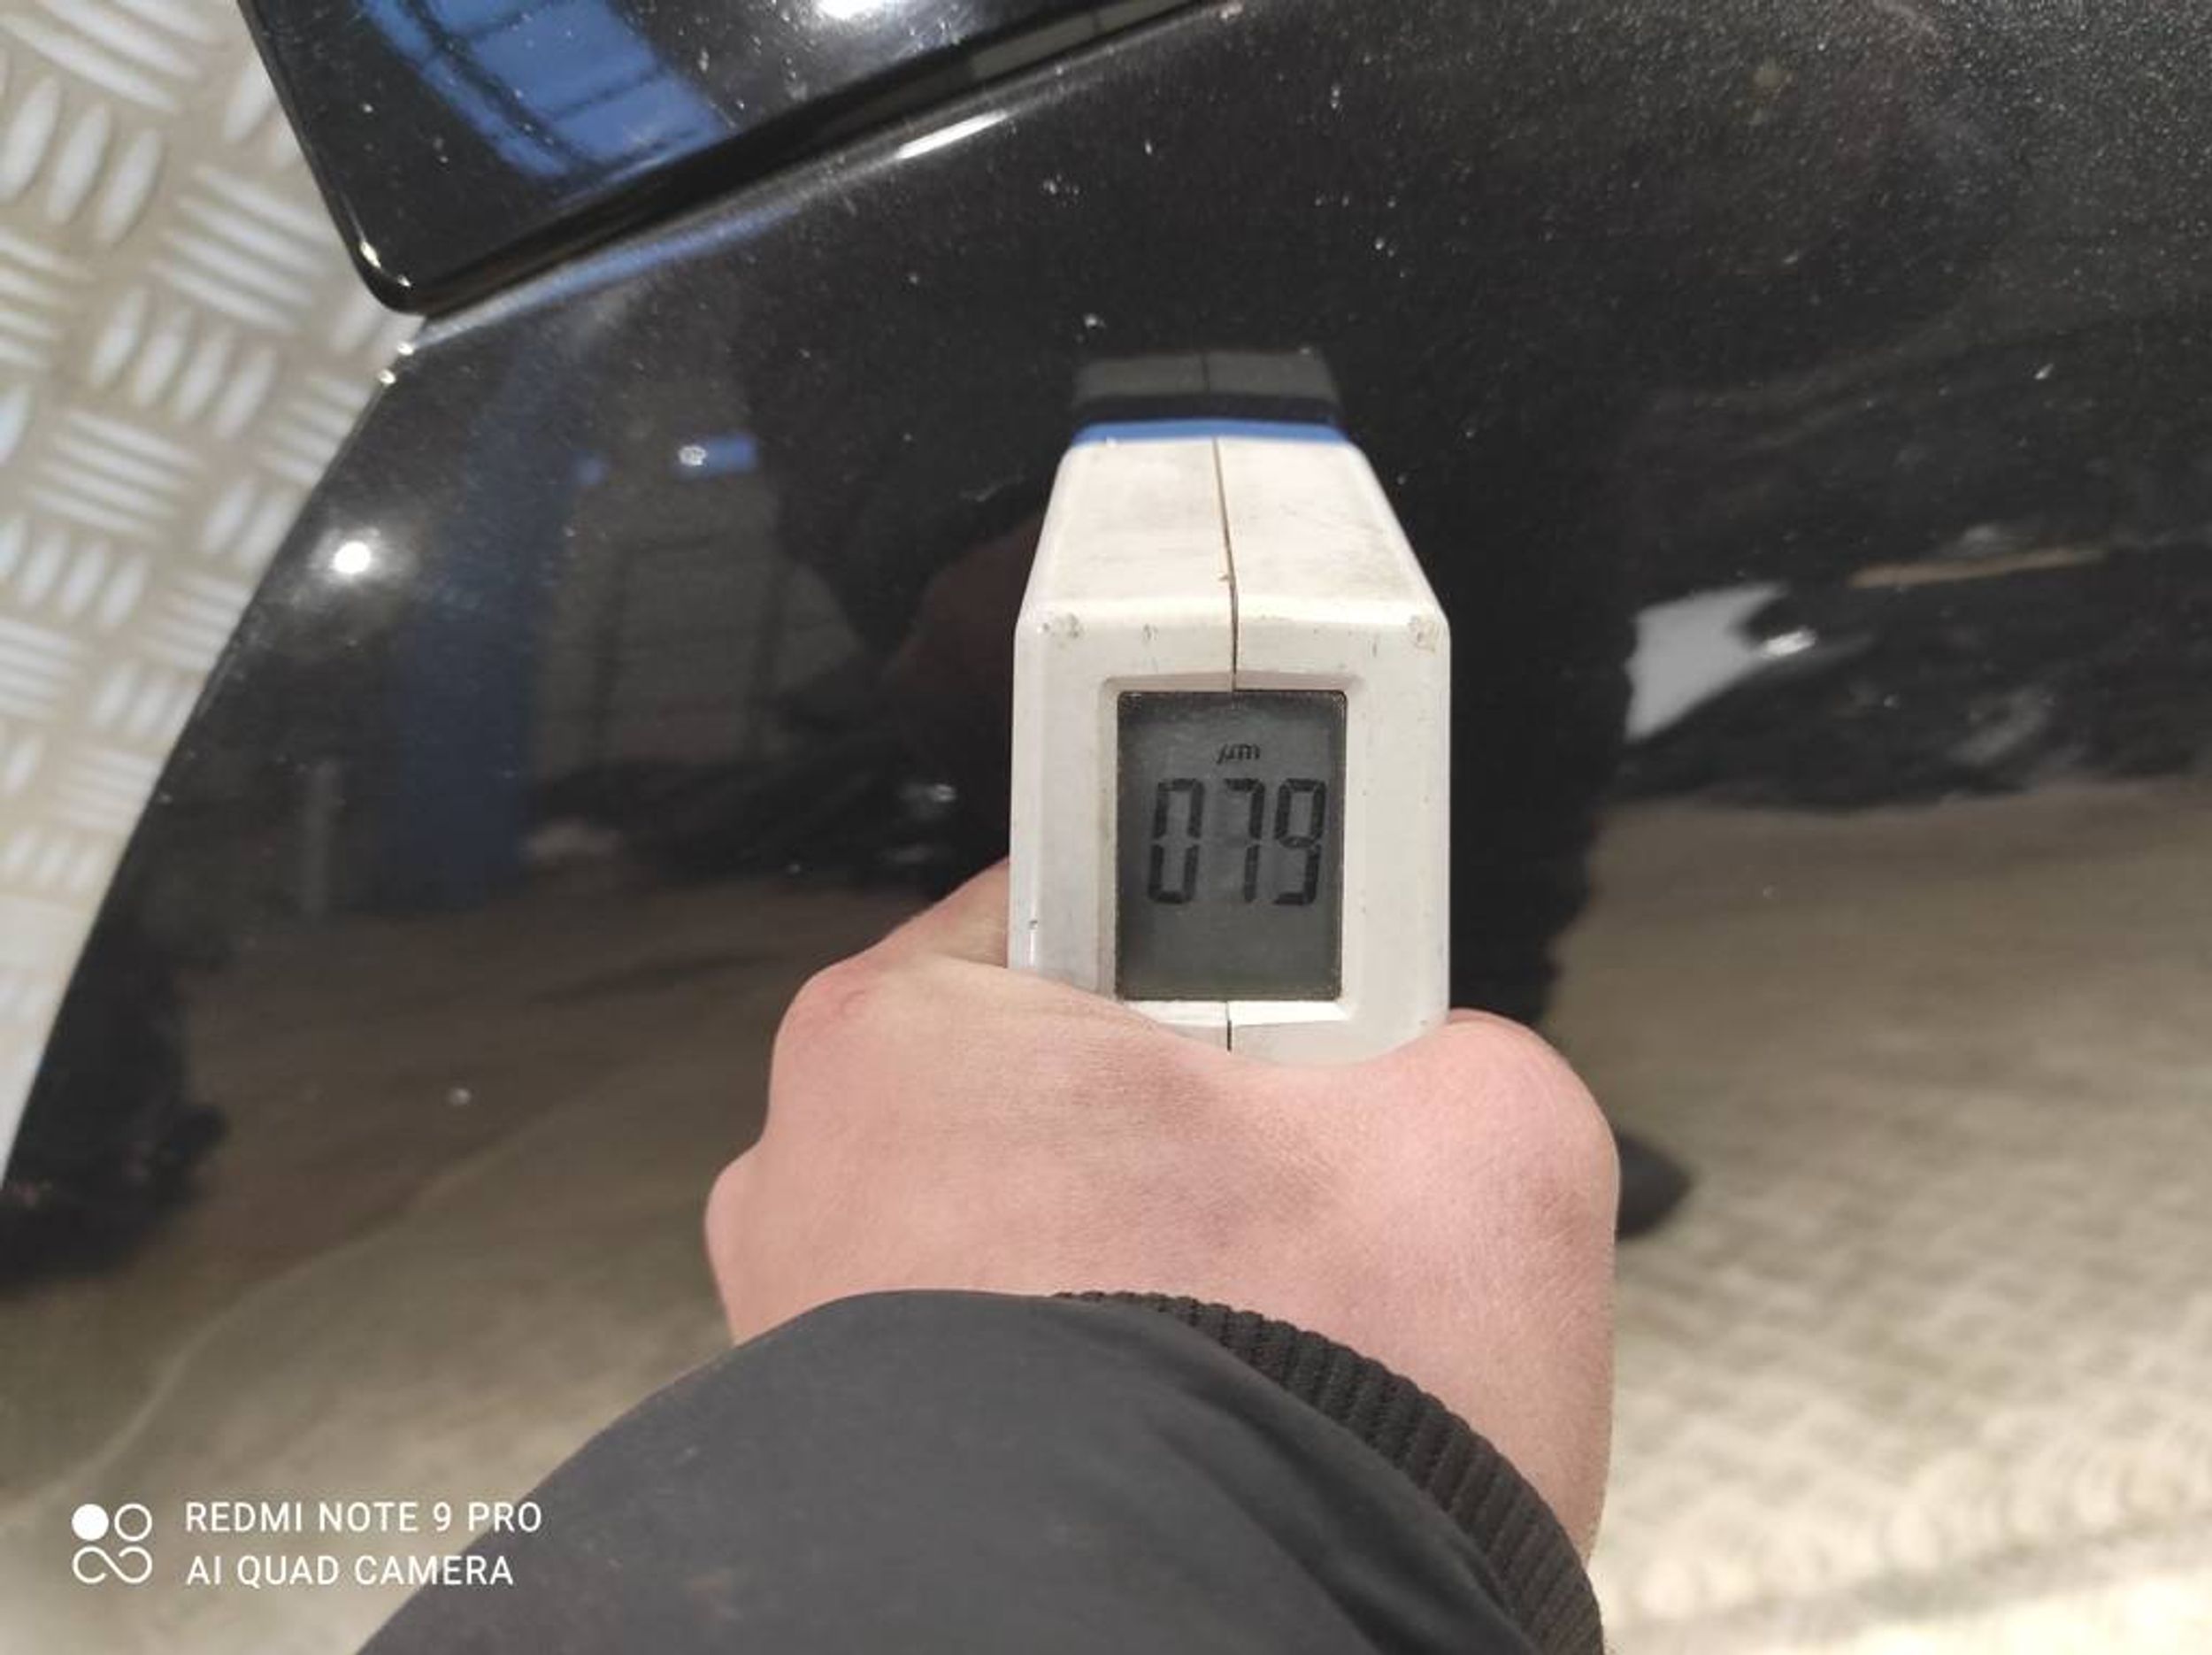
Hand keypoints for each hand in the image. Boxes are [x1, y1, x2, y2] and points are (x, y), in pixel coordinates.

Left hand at [705, 864, 1617, 1548]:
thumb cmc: (1287, 1429)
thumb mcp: (1489, 1136)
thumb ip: (1452, 1042)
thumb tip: (1436, 1076)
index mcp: (913, 1027)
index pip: (1102, 891)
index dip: (1242, 930)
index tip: (1305, 966)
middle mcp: (822, 1171)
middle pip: (1078, 1079)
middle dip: (1207, 1129)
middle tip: (1309, 1194)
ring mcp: (819, 1331)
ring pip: (1052, 1234)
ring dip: (1166, 1268)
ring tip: (1273, 1331)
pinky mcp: (859, 1466)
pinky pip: (1016, 1364)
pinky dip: (1108, 1381)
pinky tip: (1207, 1423)